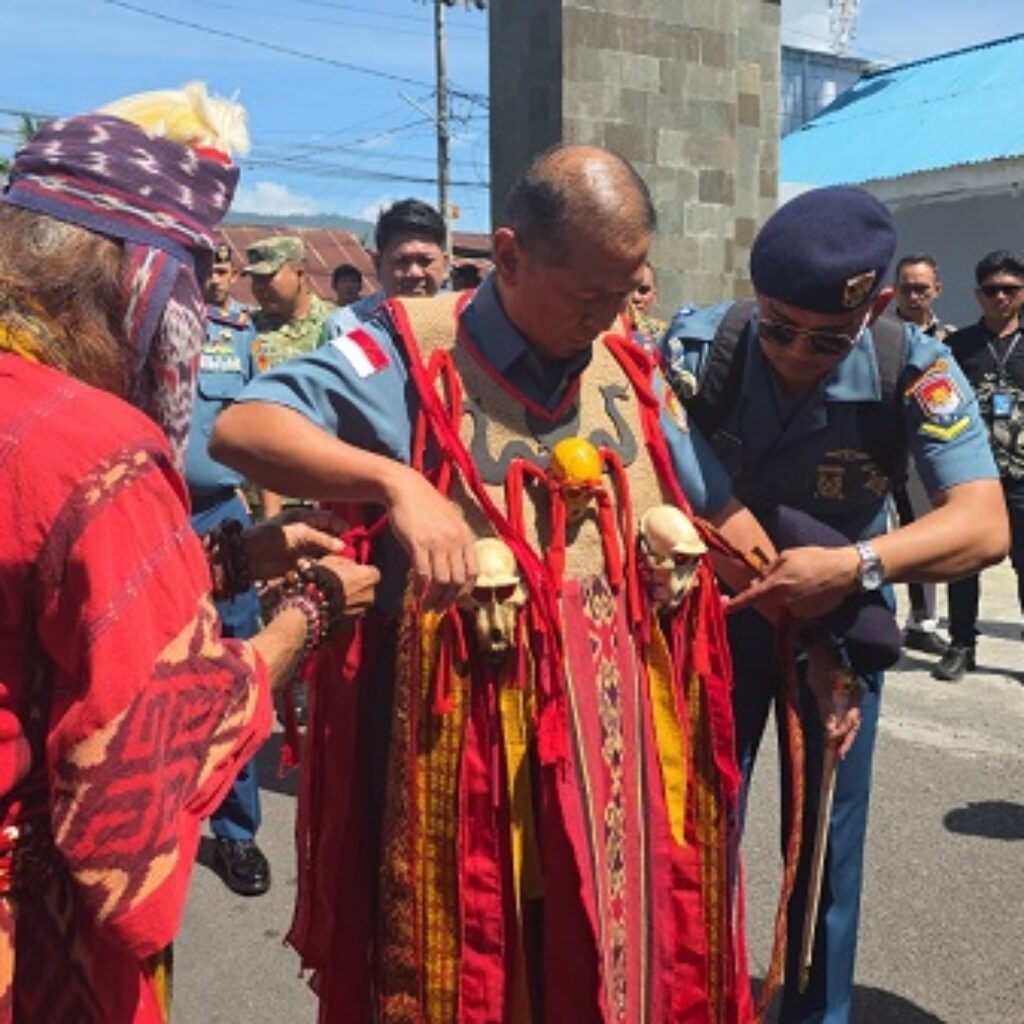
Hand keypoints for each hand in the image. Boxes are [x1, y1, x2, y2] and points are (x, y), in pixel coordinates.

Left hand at [243, 507, 348, 581]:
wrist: (249, 557)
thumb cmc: (273, 538)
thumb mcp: (300, 533)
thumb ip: (323, 539)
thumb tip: (343, 547)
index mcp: (303, 517)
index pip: (327, 518)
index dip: (340, 525)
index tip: (351, 535)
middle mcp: (303, 530)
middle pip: (327, 534)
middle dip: (338, 541)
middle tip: (349, 550)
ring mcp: (301, 546)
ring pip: (322, 549)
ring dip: (332, 554)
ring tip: (343, 561)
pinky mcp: (297, 562)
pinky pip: (315, 563)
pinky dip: (322, 565)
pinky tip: (330, 568)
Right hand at [315, 554, 379, 617]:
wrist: (315, 603)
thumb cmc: (325, 577)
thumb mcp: (334, 560)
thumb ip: (347, 562)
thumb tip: (352, 565)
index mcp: (369, 576)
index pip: (373, 572)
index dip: (362, 571)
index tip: (353, 571)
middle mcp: (370, 594)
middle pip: (368, 588)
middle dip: (359, 586)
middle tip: (343, 584)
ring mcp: (363, 609)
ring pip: (361, 601)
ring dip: (353, 598)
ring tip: (336, 596)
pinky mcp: (353, 620)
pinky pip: (352, 611)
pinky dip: (346, 608)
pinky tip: (334, 605)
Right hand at [386, 469, 477, 609]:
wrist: (406, 490)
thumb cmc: (427, 507)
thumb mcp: (451, 523)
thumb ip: (457, 544)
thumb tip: (458, 571)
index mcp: (466, 537)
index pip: (473, 573)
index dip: (466, 592)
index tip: (456, 601)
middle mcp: (455, 541)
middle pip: (459, 581)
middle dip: (450, 600)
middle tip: (439, 608)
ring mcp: (437, 542)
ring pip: (442, 581)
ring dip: (435, 598)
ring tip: (427, 605)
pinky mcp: (418, 543)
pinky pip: (423, 573)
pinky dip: (421, 588)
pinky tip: (416, 592)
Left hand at [726, 545, 859, 618]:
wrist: (845, 571)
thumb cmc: (815, 559)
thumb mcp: (787, 555)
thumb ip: (769, 570)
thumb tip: (757, 582)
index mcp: (777, 585)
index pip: (751, 596)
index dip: (736, 603)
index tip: (724, 608)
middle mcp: (785, 601)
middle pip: (767, 599)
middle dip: (770, 589)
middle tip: (788, 574)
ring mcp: (798, 611)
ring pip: (782, 604)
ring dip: (786, 594)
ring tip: (804, 579)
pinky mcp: (809, 617)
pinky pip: (796, 609)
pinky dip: (799, 600)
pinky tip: (811, 588)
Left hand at [806, 641, 864, 758]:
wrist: (823, 645)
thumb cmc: (820, 663)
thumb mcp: (819, 685)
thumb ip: (826, 707)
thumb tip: (831, 729)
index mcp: (852, 694)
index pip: (850, 720)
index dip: (841, 732)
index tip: (831, 740)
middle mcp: (857, 696)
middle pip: (854, 723)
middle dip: (846, 740)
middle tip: (839, 755)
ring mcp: (854, 694)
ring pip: (853, 719)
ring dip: (846, 734)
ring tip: (839, 748)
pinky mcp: (848, 693)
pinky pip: (849, 713)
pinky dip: (844, 724)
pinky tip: (838, 731)